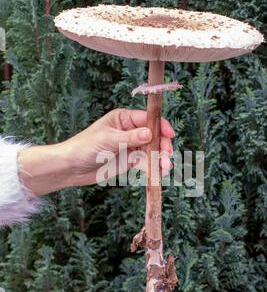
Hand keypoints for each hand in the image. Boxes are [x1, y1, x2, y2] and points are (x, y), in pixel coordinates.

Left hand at [18, 108, 174, 196]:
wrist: (72, 167)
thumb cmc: (85, 147)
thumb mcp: (108, 140)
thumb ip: (130, 138)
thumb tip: (150, 133)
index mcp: (124, 118)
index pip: (147, 119)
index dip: (160, 126)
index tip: (170, 135)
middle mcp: (129, 130)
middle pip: (153, 135)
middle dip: (162, 145)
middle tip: (167, 156)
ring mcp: (131, 146)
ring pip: (151, 150)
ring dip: (160, 158)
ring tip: (165, 168)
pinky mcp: (130, 160)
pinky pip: (145, 162)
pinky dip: (153, 167)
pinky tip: (158, 173)